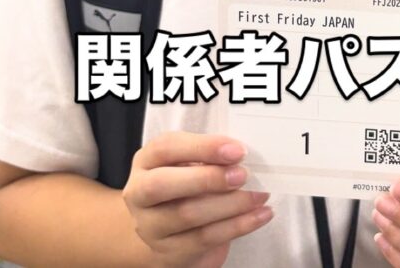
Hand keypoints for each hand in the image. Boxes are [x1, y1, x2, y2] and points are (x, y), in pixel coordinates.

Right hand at [122, 132, 272, 267]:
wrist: (171, 230)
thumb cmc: (188, 184)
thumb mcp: (192, 162)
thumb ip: (210, 155)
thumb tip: (241, 154)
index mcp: (147, 161)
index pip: (166, 148)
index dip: (203, 147)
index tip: (237, 151)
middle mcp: (139, 193)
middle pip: (162, 185)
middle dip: (207, 178)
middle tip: (243, 175)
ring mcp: (150, 226)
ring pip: (187, 215)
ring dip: (230, 204)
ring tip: (260, 196)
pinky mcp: (168, 251)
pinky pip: (204, 238)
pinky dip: (238, 225)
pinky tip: (261, 215)